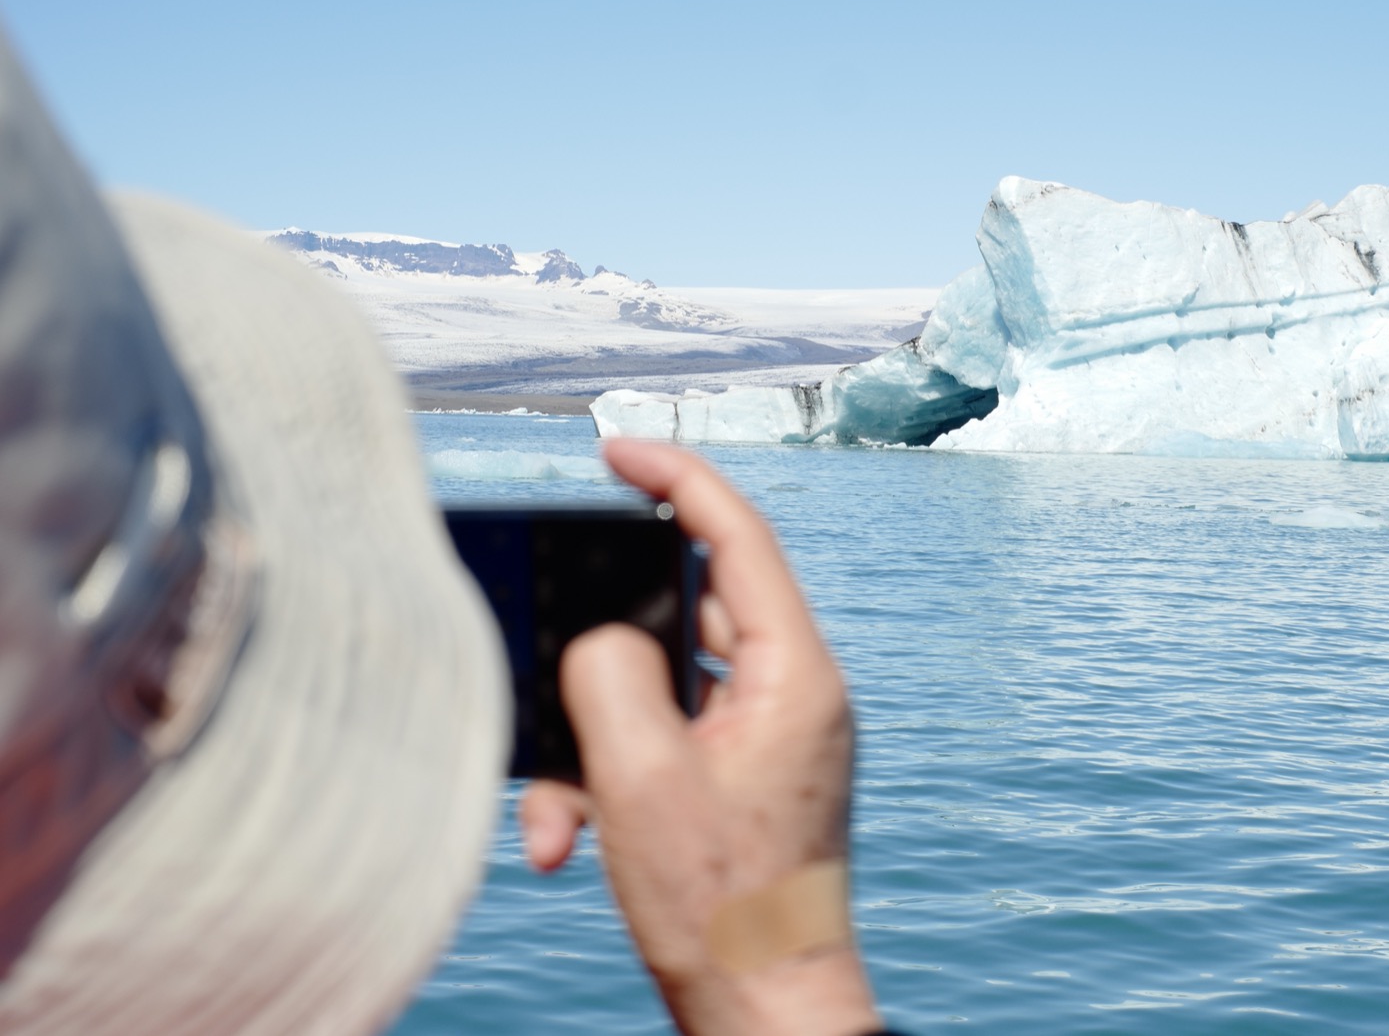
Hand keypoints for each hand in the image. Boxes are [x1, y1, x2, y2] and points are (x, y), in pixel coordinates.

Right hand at [518, 440, 879, 1035]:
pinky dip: (611, 778)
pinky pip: (667, 744)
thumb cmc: (719, 904)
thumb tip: (602, 637)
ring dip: (591, 742)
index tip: (616, 448)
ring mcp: (770, 735)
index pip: (739, 536)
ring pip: (662, 690)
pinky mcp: (744, 776)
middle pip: (688, 614)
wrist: (761, 1005)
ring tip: (558, 817)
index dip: (676, 478)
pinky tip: (567, 838)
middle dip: (600, 653)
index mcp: (794, 674)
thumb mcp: (639, 781)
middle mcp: (792, 692)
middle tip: (554, 668)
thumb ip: (609, 674)